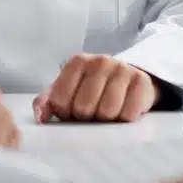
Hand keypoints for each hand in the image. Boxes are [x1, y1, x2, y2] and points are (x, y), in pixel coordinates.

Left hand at [33, 55, 158, 123]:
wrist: (129, 83)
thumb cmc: (92, 91)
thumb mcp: (68, 93)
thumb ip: (48, 103)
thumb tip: (40, 117)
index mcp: (77, 62)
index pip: (60, 99)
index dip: (65, 112)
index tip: (72, 111)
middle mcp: (100, 61)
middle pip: (84, 107)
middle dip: (86, 118)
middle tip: (92, 115)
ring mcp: (122, 69)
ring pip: (107, 111)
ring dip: (106, 121)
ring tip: (107, 114)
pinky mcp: (142, 81)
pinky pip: (129, 114)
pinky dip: (125, 120)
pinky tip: (123, 112)